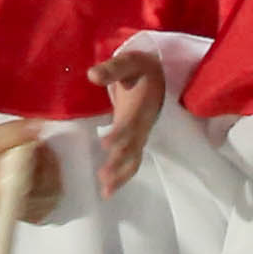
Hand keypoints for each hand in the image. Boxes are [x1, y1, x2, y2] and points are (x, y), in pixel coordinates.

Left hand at [92, 48, 165, 195]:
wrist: (160, 75)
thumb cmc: (140, 68)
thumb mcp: (128, 62)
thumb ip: (112, 69)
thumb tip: (92, 75)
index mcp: (140, 106)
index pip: (130, 122)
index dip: (119, 133)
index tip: (105, 143)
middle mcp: (143, 125)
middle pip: (132, 147)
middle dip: (118, 162)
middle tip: (102, 176)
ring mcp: (141, 134)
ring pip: (134, 160)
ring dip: (121, 175)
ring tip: (105, 191)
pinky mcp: (136, 140)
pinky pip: (132, 162)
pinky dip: (122, 177)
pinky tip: (107, 191)